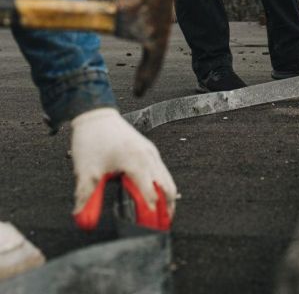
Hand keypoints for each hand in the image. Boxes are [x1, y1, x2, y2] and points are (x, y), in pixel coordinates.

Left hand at [71, 108, 176, 230]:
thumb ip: (87, 198)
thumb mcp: (86, 172)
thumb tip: (83, 221)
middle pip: (167, 189)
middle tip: (161, 230)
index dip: (150, 217)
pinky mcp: (149, 150)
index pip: (150, 196)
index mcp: (136, 162)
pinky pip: (162, 172)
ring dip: (166, 199)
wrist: (95, 113)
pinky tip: (155, 198)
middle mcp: (149, 157)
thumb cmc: (91, 140)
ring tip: (162, 218)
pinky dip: (162, 187)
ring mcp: (151, 152)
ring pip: (167, 180)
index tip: (147, 234)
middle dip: (166, 211)